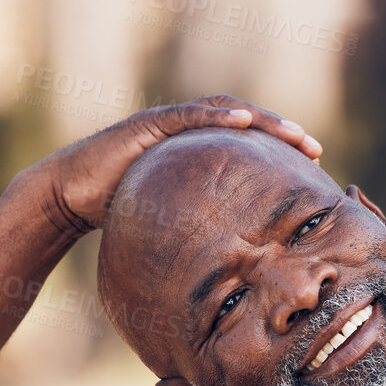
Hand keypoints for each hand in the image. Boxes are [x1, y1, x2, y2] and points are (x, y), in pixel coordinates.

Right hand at [18, 94, 322, 233]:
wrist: (70, 198)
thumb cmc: (118, 214)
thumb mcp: (171, 226)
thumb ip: (201, 235)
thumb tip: (231, 273)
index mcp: (196, 155)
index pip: (247, 145)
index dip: (280, 151)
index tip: (313, 166)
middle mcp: (186, 133)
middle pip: (245, 123)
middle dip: (282, 132)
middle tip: (315, 148)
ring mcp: (167, 125)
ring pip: (224, 112)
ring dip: (262, 120)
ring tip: (293, 132)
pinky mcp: (148, 125)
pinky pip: (189, 116)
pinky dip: (217, 116)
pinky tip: (244, 121)